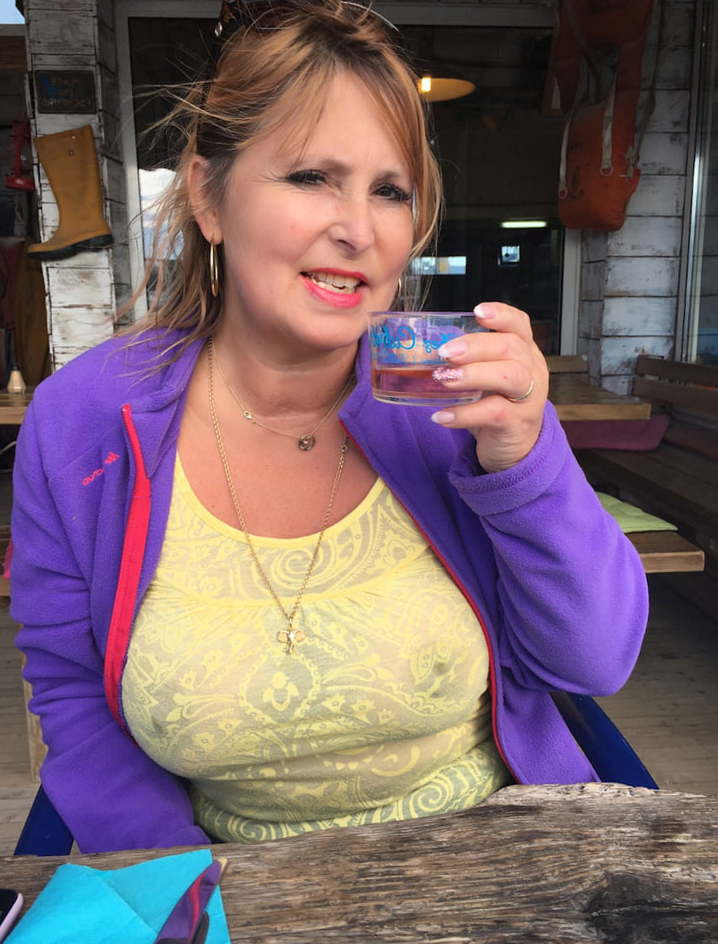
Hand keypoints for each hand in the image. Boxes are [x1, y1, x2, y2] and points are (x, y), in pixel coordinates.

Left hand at [430, 302, 547, 472]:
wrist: (514, 448)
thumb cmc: (495, 404)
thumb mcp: (488, 377)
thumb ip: (468, 361)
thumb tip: (422, 350)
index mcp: (524, 352)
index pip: (520, 325)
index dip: (501, 315)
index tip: (477, 311)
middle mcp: (532, 371)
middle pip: (511, 347)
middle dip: (476, 346)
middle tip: (445, 352)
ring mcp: (529, 398)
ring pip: (510, 377)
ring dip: (473, 374)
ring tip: (443, 378)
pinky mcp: (517, 424)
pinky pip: (494, 413)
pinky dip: (465, 414)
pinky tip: (442, 416)